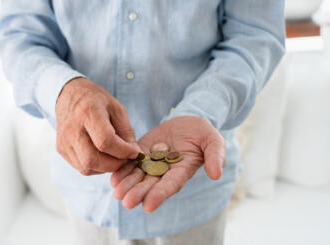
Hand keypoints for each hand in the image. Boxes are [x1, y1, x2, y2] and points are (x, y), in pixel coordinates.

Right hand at [55, 77, 138, 175]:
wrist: (69, 95)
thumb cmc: (95, 100)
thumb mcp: (116, 108)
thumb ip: (126, 131)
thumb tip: (133, 153)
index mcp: (87, 113)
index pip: (105, 142)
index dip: (123, 151)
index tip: (134, 152)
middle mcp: (72, 129)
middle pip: (92, 159)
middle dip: (114, 164)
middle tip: (124, 158)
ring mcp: (64, 141)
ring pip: (86, 167)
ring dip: (105, 167)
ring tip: (113, 156)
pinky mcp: (61, 149)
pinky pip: (81, 167)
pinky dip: (95, 167)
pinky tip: (102, 156)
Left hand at [110, 116, 224, 212]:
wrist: (188, 122)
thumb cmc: (203, 133)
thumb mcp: (214, 141)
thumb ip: (215, 156)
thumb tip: (216, 174)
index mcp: (182, 171)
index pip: (171, 185)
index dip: (160, 195)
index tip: (148, 206)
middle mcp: (165, 171)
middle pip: (150, 185)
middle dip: (138, 193)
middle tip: (126, 202)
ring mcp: (153, 162)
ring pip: (138, 176)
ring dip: (127, 185)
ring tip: (117, 192)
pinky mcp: (142, 152)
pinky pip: (131, 162)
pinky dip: (123, 170)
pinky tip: (113, 178)